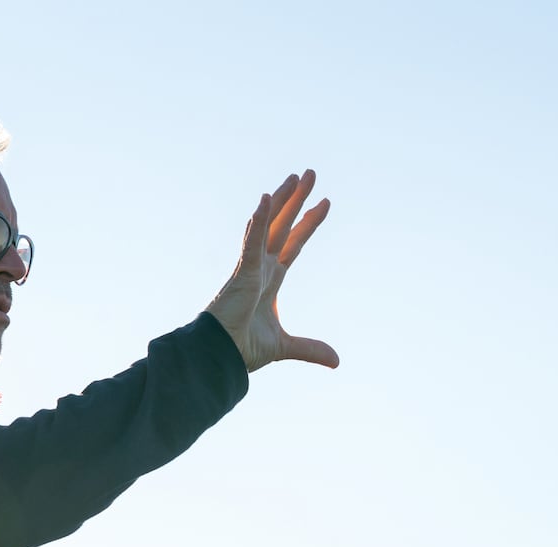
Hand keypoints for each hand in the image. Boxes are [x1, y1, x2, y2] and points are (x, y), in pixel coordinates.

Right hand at [205, 170, 337, 371]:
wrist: (221, 356)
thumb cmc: (242, 348)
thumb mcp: (284, 346)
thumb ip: (309, 348)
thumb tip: (335, 361)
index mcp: (270, 279)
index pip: (293, 244)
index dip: (308, 224)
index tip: (324, 203)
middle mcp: (260, 267)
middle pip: (282, 225)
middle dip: (297, 200)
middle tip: (310, 174)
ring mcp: (251, 267)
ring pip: (268, 225)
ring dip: (282, 200)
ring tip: (296, 178)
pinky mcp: (243, 272)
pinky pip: (252, 241)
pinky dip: (259, 220)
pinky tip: (267, 198)